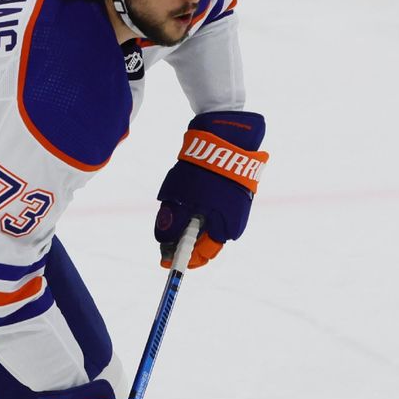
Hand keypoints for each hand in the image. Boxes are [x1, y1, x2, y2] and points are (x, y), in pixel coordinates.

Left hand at [155, 111, 268, 268]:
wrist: (228, 138)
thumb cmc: (203, 169)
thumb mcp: (181, 197)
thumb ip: (172, 222)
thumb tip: (163, 243)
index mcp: (224, 229)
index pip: (200, 256)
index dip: (181, 259)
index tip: (164, 260)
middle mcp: (233, 224)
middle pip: (203, 243)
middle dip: (184, 241)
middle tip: (166, 235)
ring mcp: (235, 211)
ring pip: (206, 228)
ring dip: (190, 225)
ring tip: (177, 208)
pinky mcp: (234, 198)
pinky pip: (213, 213)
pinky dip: (199, 212)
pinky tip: (189, 199)